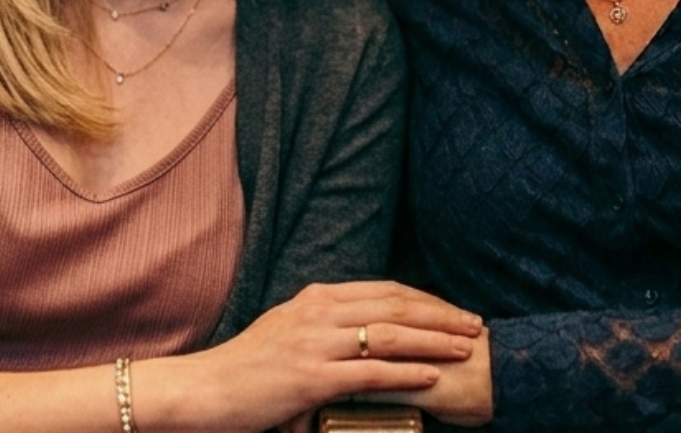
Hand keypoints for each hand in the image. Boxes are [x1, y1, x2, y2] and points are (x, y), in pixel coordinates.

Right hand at [145, 281, 481, 430]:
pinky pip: (371, 372)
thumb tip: (362, 332)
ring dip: (435, 341)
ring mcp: (316, 344)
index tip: (456, 311)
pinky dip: (407, 373)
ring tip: (466, 349)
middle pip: (397, 306)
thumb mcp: (288, 330)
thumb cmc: (247, 368)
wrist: (205, 390)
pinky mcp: (312, 378)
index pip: (386, 290)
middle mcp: (319, 312)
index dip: (427, 300)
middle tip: (475, 326)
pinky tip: (433, 376)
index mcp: (317, 297)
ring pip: (391, 335)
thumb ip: (324, 325)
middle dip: (442, 316)